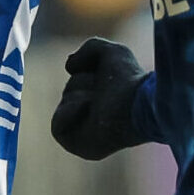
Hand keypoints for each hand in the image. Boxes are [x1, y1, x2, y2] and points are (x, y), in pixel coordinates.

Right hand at [50, 38, 153, 160]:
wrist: (136, 102)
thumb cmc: (129, 79)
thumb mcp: (111, 52)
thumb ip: (89, 48)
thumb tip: (69, 67)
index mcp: (104, 100)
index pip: (79, 80)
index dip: (89, 74)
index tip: (110, 76)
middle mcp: (95, 117)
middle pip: (69, 89)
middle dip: (84, 82)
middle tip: (107, 90)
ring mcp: (85, 134)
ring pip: (64, 102)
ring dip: (81, 94)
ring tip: (102, 101)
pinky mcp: (78, 146)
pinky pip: (57, 126)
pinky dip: (70, 110)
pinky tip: (89, 106)